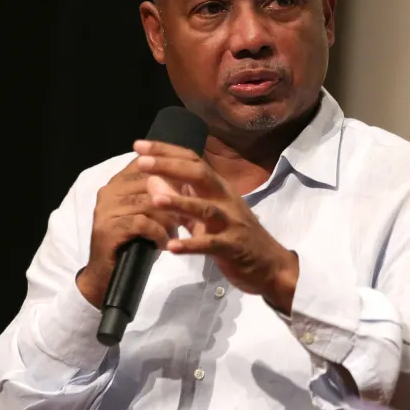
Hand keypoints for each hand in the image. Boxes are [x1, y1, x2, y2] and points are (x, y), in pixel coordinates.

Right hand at [76, 157, 180, 307]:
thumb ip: (160, 194)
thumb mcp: (149, 214)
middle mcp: (109, 191)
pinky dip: (158, 234)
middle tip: (182, 218)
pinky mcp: (108, 228)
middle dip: (172, 201)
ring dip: (167, 220)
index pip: (146, 164)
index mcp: (118, 183)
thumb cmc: (134, 241)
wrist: (107, 275)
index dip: (170, 173)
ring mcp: (106, 209)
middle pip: (152, 183)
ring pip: (150, 203)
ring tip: (172, 233)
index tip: (187, 188)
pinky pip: (144, 223)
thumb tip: (187, 178)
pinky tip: (162, 244)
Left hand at [132, 140, 299, 312]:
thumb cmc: (235, 235)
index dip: (167, 152)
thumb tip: (152, 180)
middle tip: (142, 162)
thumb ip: (180, 198)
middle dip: (170, 167)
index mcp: (218, 188)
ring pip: (205, 208)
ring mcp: (231, 222)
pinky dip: (191, 245)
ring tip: (155, 200)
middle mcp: (225, 199)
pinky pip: (210, 244)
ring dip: (180, 202)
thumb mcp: (205, 215)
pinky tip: (171, 247)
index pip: (193, 161)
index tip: (140, 145)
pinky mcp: (233, 246)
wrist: (269, 264)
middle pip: (199, 175)